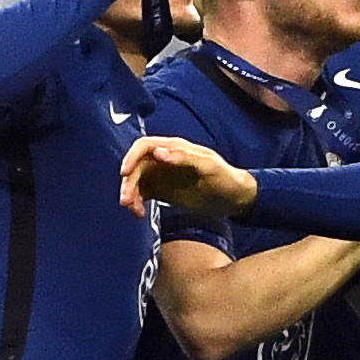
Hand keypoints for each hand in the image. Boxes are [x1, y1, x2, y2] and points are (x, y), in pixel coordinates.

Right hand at [121, 135, 256, 218]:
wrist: (235, 199)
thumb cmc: (226, 178)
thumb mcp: (208, 166)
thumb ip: (184, 158)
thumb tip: (158, 153)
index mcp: (175, 148)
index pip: (144, 146)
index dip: (131, 157)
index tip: (124, 173)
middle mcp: (164, 159)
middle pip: (136, 166)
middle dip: (129, 182)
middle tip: (126, 201)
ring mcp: (162, 175)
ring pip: (136, 181)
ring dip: (130, 194)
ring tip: (133, 210)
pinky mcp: (162, 191)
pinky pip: (142, 194)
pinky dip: (137, 203)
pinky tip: (139, 214)